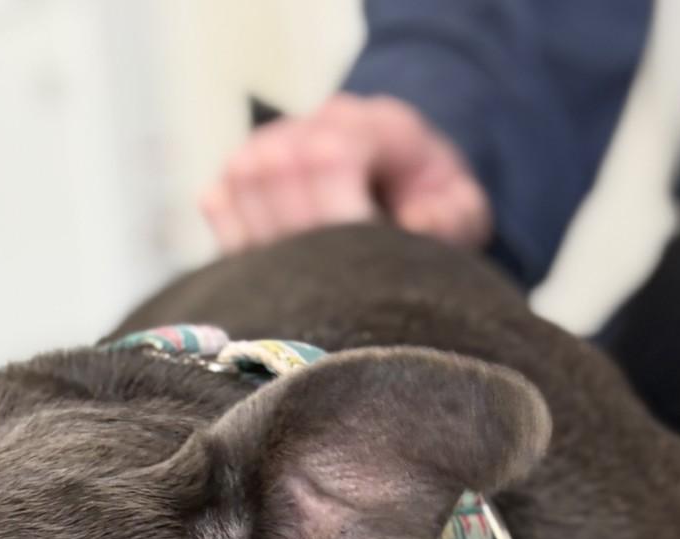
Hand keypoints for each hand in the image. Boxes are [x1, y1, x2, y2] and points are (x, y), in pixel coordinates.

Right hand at [200, 94, 492, 254]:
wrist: (398, 178)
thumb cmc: (429, 207)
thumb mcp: (462, 215)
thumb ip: (453, 220)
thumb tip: (416, 224)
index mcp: (383, 127)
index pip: (332, 156)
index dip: (337, 219)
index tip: (357, 261)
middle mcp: (322, 120)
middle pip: (277, 168)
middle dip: (297, 236)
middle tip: (321, 277)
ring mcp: (279, 140)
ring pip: (241, 179)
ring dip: (263, 239)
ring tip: (296, 273)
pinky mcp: (244, 171)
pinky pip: (217, 198)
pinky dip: (234, 237)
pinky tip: (269, 265)